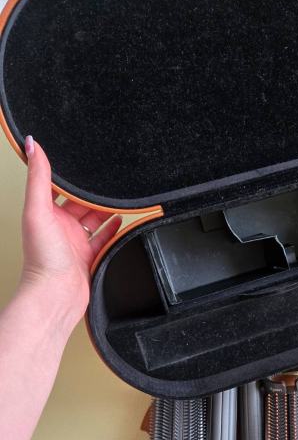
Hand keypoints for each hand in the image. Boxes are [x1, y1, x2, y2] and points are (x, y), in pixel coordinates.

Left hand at [20, 136, 121, 329]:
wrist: (56, 294)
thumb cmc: (42, 259)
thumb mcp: (38, 211)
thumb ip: (38, 178)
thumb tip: (32, 145)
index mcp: (45, 214)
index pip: (59, 188)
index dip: (71, 176)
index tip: (83, 161)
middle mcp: (60, 228)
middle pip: (81, 204)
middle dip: (94, 193)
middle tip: (110, 180)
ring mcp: (75, 243)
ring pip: (95, 220)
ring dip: (107, 209)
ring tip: (120, 197)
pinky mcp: (90, 257)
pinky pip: (105, 239)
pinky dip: (114, 230)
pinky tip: (122, 221)